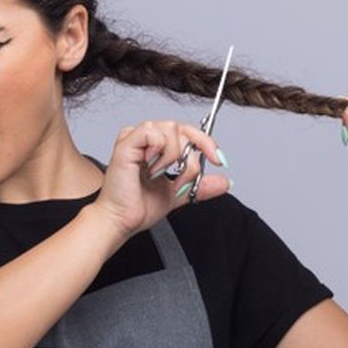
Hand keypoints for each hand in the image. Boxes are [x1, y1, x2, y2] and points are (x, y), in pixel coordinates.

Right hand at [91, 120, 230, 237]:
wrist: (122, 220)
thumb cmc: (138, 207)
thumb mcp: (178, 194)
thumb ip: (200, 185)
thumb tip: (225, 182)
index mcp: (155, 146)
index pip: (187, 131)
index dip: (206, 142)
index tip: (219, 160)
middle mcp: (145, 138)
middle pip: (182, 127)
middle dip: (193, 152)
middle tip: (188, 175)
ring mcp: (134, 138)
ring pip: (171, 129)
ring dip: (174, 157)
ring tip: (161, 176)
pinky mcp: (126, 143)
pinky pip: (153, 132)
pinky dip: (160, 152)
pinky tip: (151, 169)